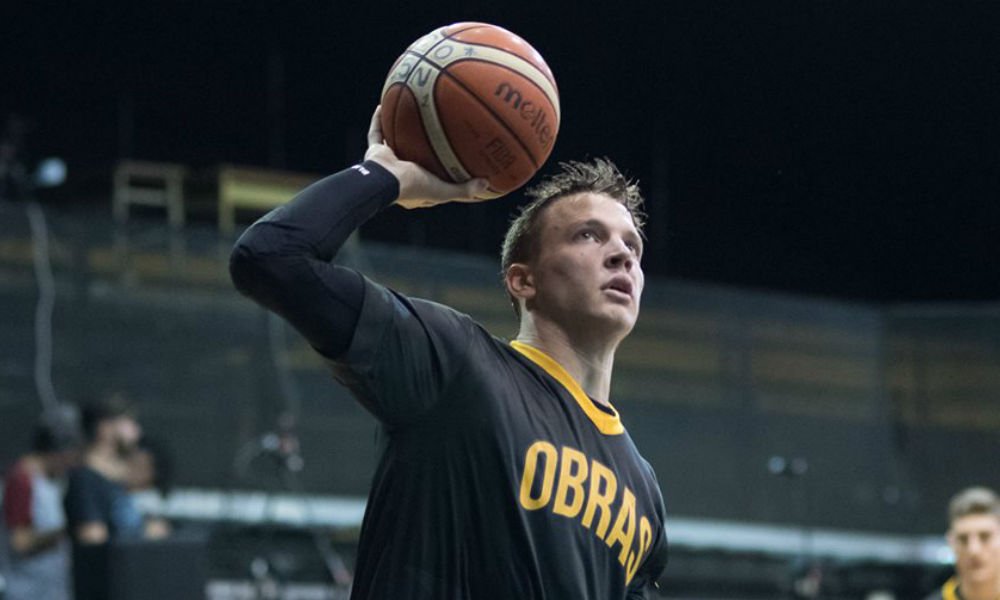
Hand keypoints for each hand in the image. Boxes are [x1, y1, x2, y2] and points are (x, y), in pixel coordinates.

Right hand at [364, 106, 490, 208]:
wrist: (384, 181)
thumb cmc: (414, 187)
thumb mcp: (444, 190)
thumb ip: (464, 189)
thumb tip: (487, 184)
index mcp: (415, 187)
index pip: (429, 179)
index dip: (440, 171)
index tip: (452, 159)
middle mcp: (400, 174)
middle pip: (413, 155)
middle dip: (421, 144)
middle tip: (434, 129)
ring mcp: (387, 162)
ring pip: (393, 141)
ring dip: (400, 127)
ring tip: (412, 111)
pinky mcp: (375, 152)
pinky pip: (376, 132)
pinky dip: (379, 118)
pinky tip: (386, 102)